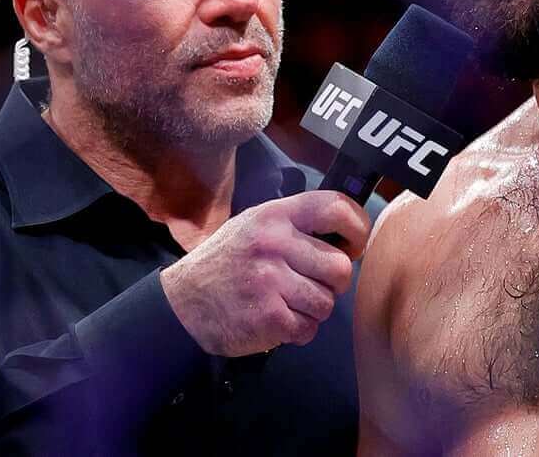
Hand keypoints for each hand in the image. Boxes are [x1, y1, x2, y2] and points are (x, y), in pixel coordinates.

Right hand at [160, 191, 371, 356]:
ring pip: (327, 301)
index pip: (336, 209)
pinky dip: (299, 330)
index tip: (353, 245)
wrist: (180, 304)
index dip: (357, 228)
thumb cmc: (228, 262)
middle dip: (334, 281)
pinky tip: (278, 320)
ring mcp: (270, 281)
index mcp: (275, 216)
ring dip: (314, 308)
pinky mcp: (267, 317)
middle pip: (340, 266)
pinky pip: (309, 328)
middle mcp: (274, 244)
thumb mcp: (256, 224)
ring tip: (290, 302)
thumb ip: (298, 223)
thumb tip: (348, 232)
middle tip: (314, 283)